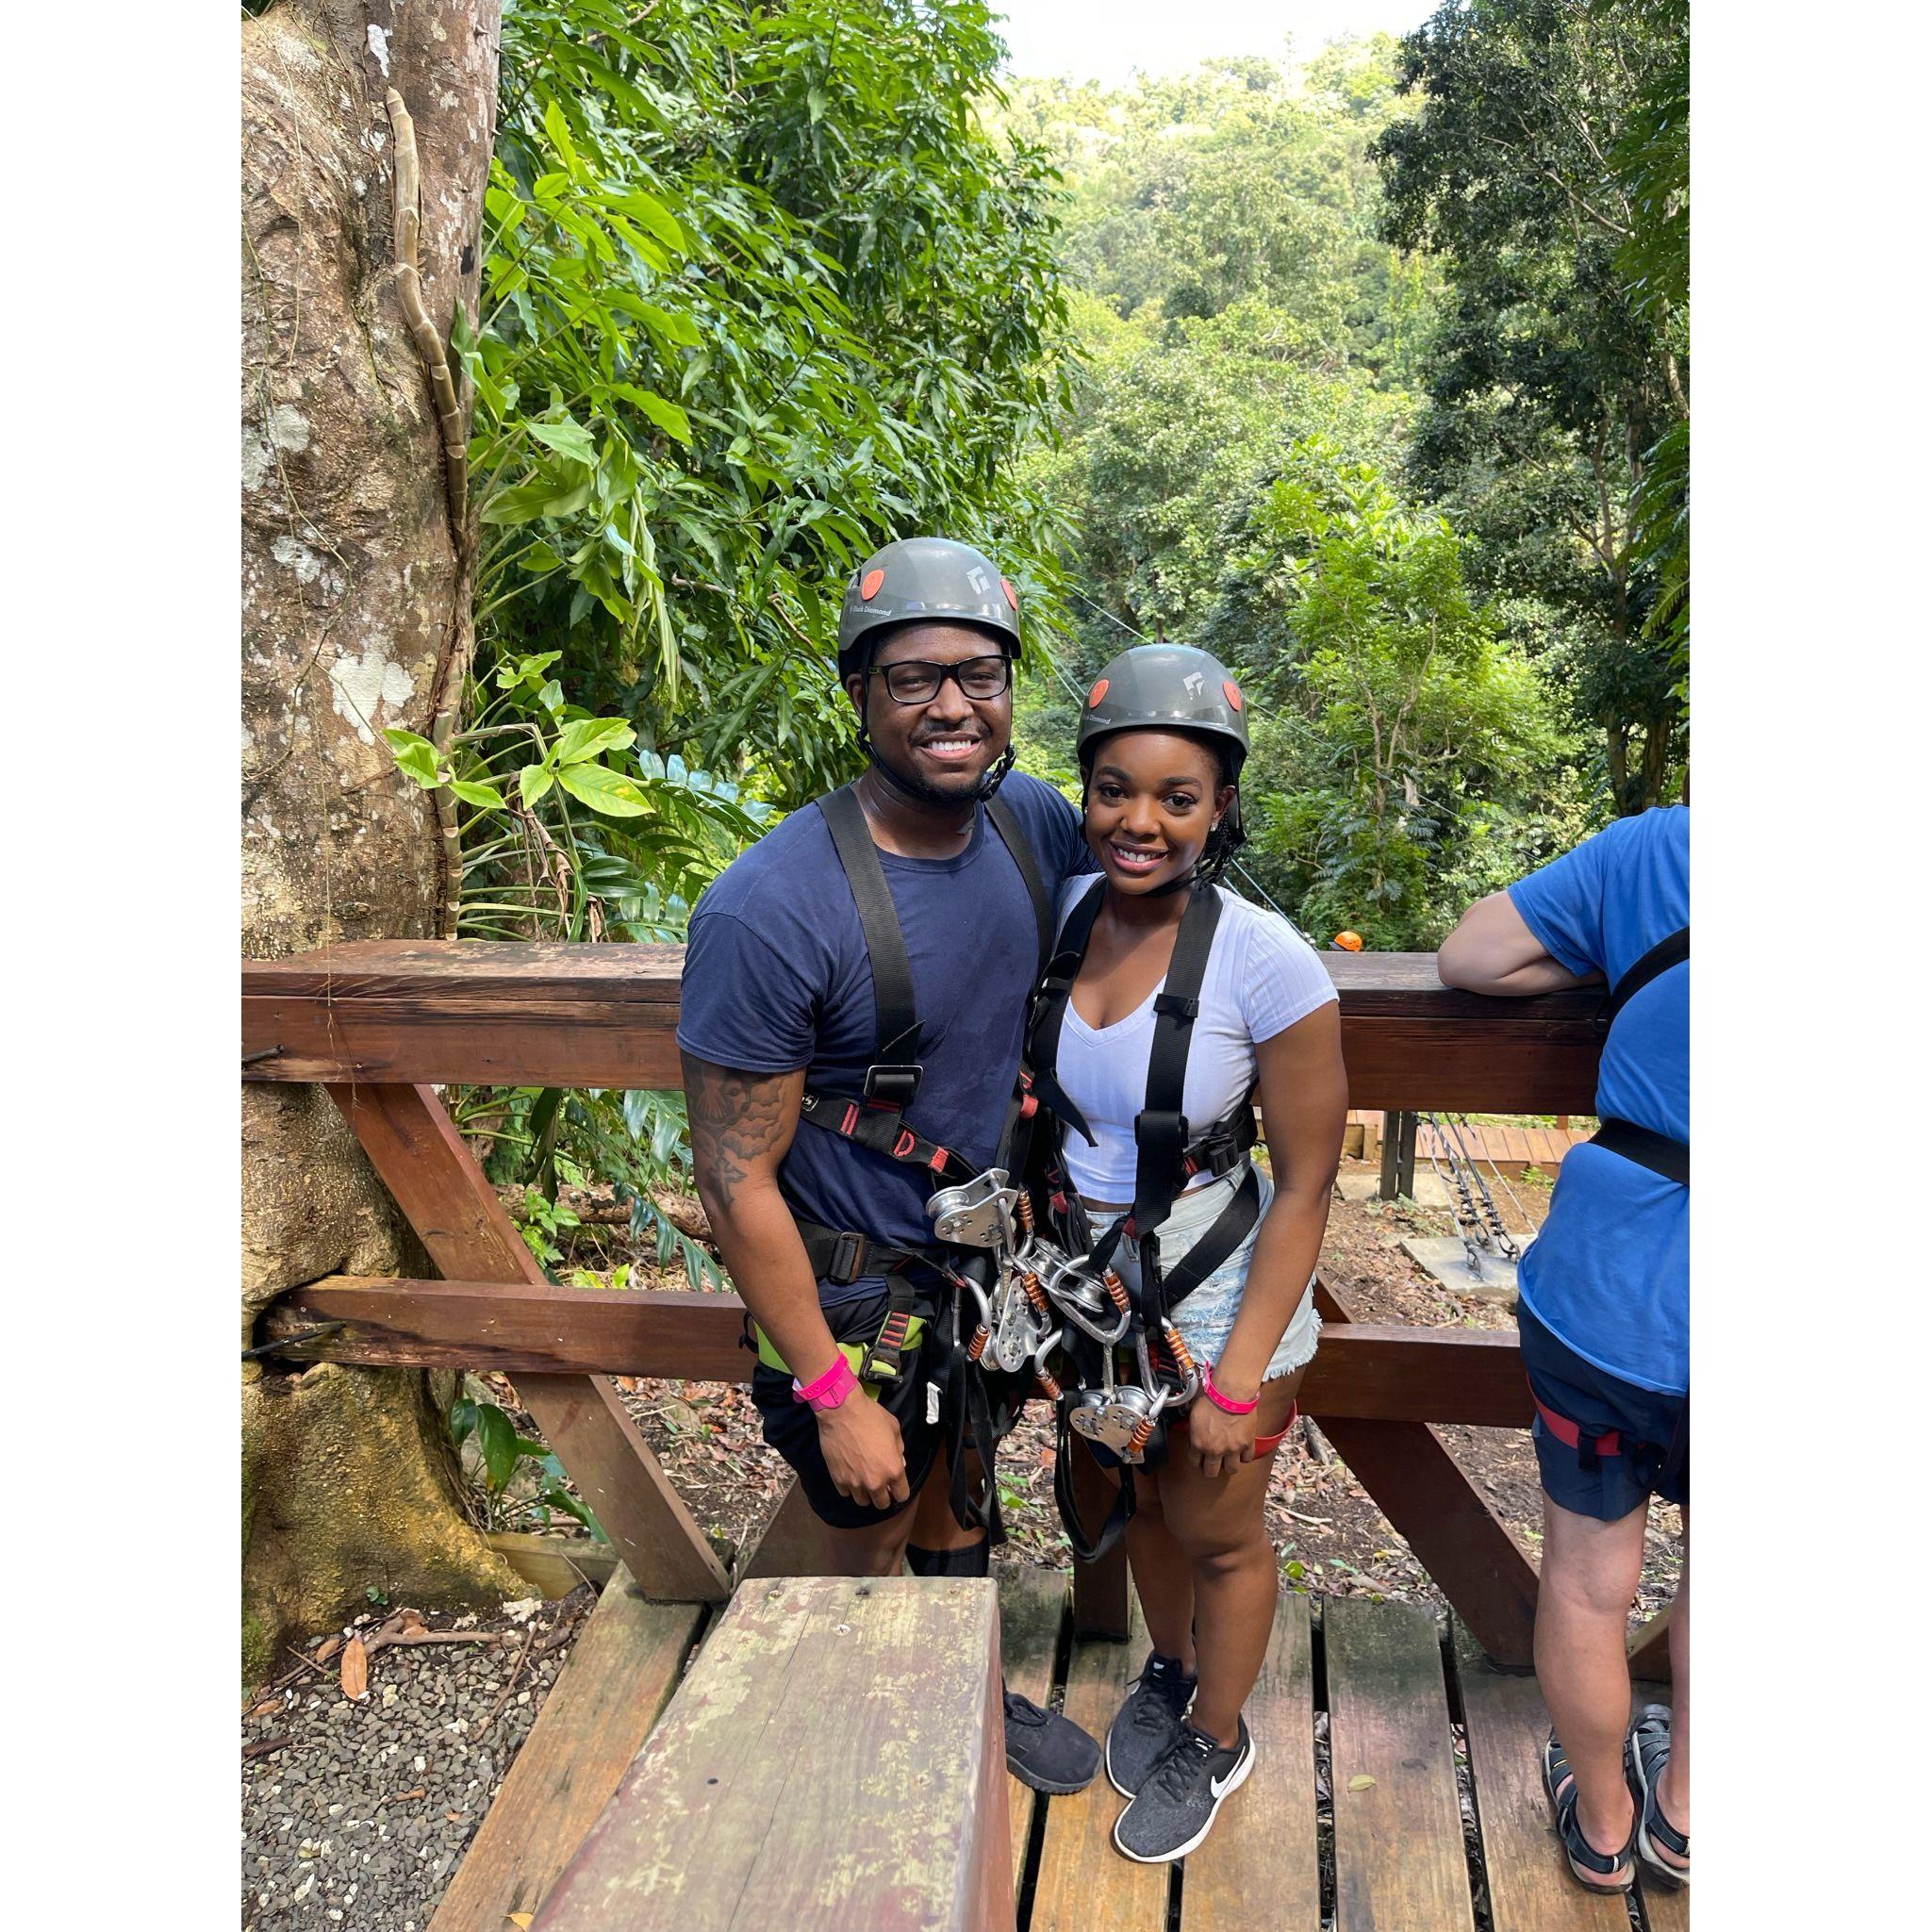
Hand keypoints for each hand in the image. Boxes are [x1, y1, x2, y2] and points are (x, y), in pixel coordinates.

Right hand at [815, 1394, 909, 1510]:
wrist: (841, 1411)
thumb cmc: (871, 1416)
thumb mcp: (894, 1428)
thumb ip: (899, 1449)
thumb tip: (899, 1462)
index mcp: (893, 1470)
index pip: (902, 1495)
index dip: (899, 1490)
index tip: (895, 1485)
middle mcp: (875, 1482)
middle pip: (882, 1504)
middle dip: (883, 1495)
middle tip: (879, 1482)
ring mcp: (855, 1483)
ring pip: (863, 1501)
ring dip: (865, 1493)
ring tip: (863, 1479)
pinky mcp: (838, 1479)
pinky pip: (846, 1493)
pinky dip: (848, 1487)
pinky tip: (849, 1474)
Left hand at [1186, 1392, 1256, 1478]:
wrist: (1230, 1392)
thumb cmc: (1211, 1398)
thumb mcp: (1194, 1414)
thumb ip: (1194, 1429)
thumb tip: (1194, 1431)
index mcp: (1198, 1443)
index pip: (1194, 1462)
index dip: (1196, 1460)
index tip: (1199, 1458)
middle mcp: (1214, 1450)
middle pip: (1211, 1472)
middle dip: (1210, 1469)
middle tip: (1213, 1462)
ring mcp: (1232, 1449)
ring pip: (1231, 1469)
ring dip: (1229, 1464)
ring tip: (1228, 1458)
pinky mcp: (1247, 1443)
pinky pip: (1247, 1458)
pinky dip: (1245, 1456)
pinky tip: (1242, 1450)